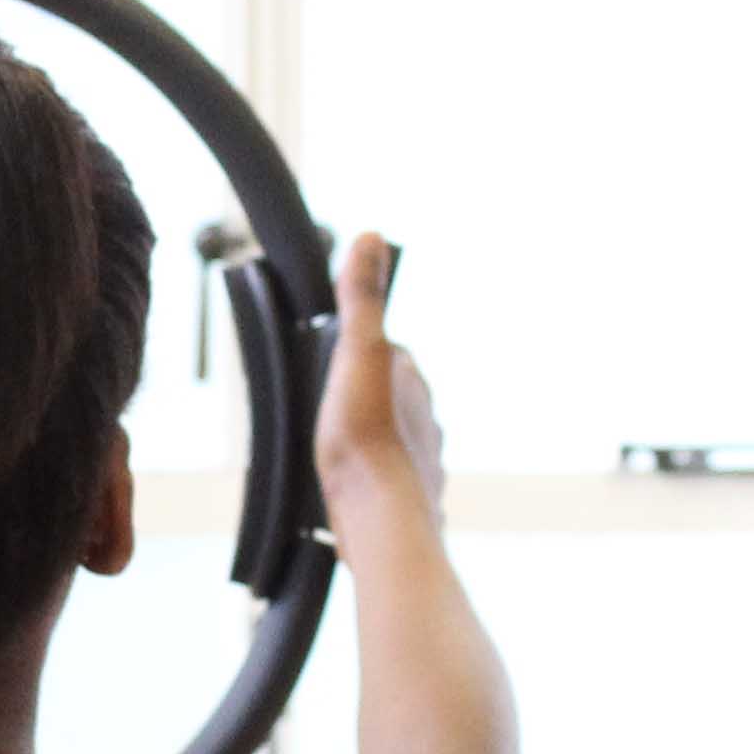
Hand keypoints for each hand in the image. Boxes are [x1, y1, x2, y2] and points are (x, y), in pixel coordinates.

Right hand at [310, 232, 443, 515]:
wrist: (380, 516)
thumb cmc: (364, 437)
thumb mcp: (355, 353)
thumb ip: (363, 298)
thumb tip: (371, 237)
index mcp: (411, 379)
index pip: (387, 351)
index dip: (357, 352)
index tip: (330, 360)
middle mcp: (426, 416)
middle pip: (391, 396)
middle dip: (363, 399)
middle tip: (327, 408)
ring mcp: (423, 459)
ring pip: (395, 440)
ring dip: (371, 441)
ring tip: (338, 450)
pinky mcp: (414, 497)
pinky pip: (392, 480)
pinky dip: (376, 479)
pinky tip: (355, 488)